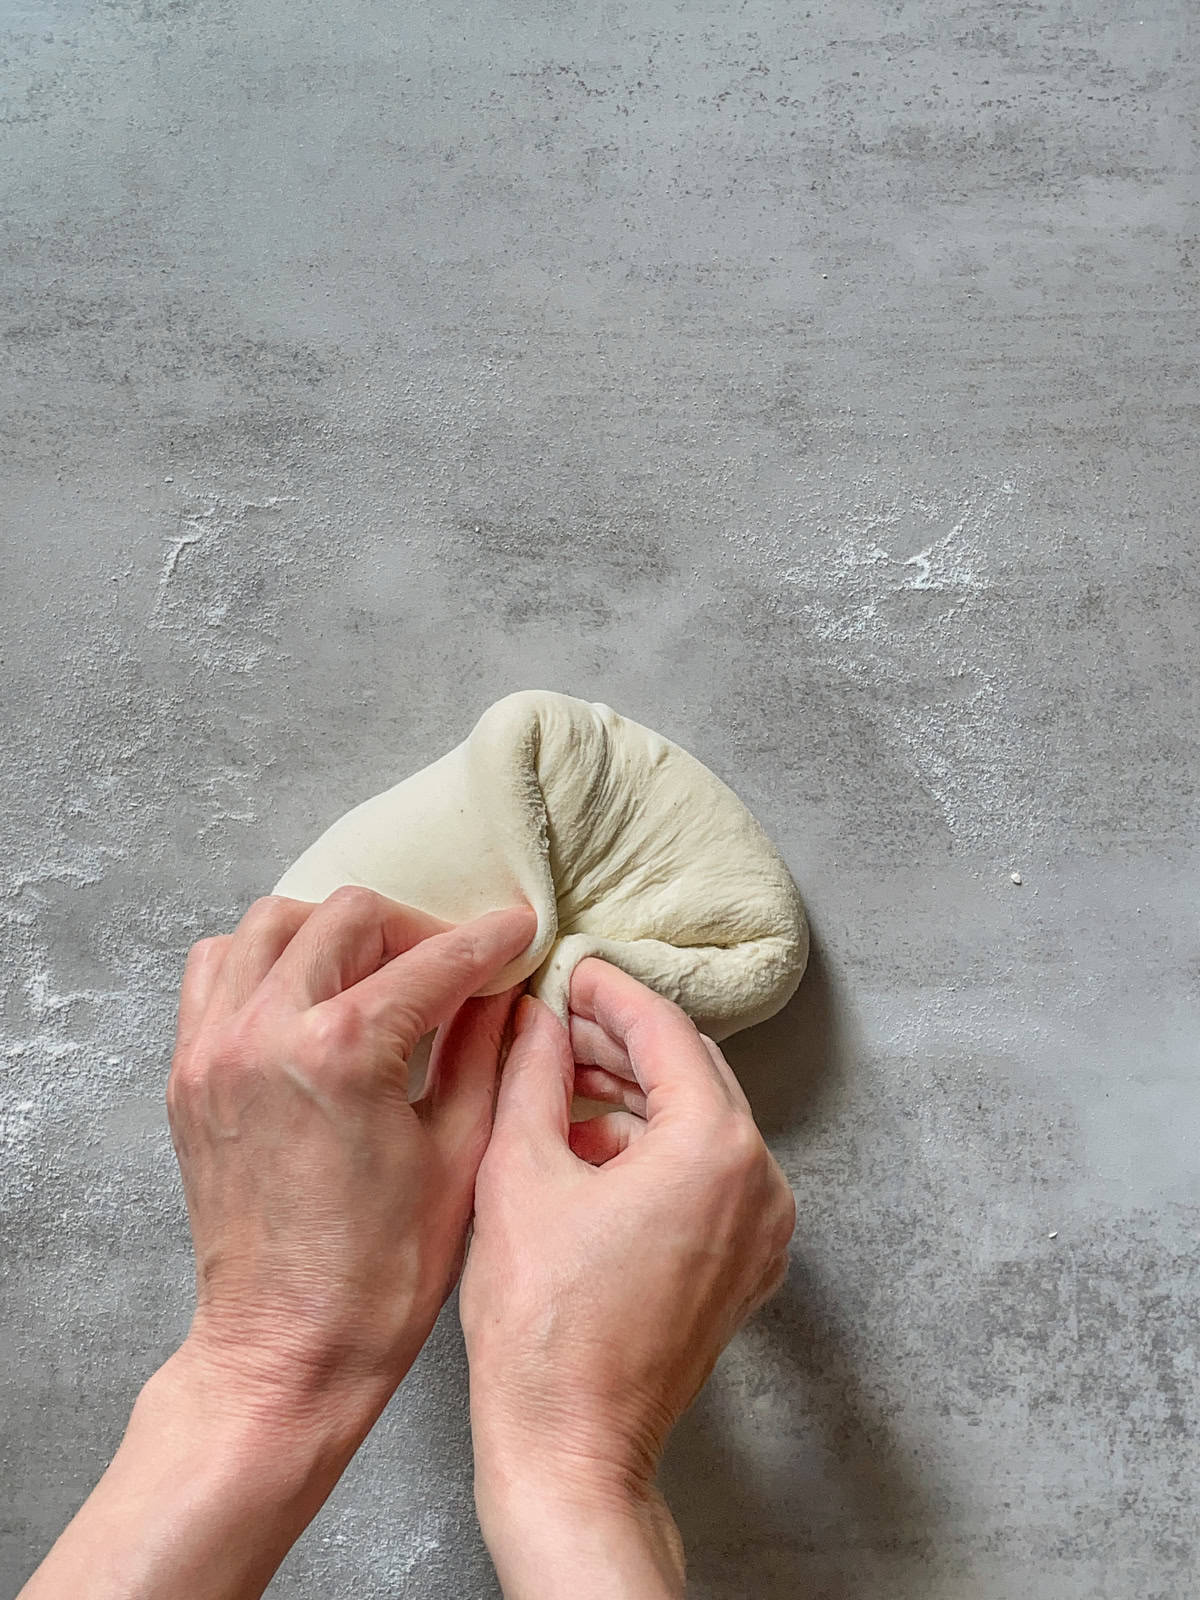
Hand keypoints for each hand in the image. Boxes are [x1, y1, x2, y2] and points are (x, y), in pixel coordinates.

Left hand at [19, 887, 534, 1599]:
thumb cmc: (381, 1276)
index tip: (520, 930)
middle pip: (347, 918)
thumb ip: (484, 1052)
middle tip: (452, 966)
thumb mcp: (461, 1155)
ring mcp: (214, 1049)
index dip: (488, 940)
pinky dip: (265, 962)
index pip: (432, 960)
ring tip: (377, 974)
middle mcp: (266, 1032)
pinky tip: (309, 997)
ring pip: (271, 925)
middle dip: (413, 929)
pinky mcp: (188, 1074)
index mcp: (344, 1052)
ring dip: (333, 933)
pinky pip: (216, 971)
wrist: (284, 1353)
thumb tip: (504, 989)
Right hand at [461, 958, 795, 1598]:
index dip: (608, 993)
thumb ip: (532, 1073)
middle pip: (694, 1073)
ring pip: (702, 1124)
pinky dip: (655, 1150)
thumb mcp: (519, 1173)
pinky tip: (588, 1146)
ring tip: (560, 1080)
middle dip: (622, 1041)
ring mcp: (763, 1230)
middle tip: (556, 1021)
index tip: (569, 971)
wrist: (571, 1449)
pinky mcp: (746, 1266)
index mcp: (716, 1148)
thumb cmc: (541, 1325)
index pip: (665, 1032)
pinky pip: (708, 1176)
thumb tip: (535, 1017)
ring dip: (636, 1096)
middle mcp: (761, 1182)